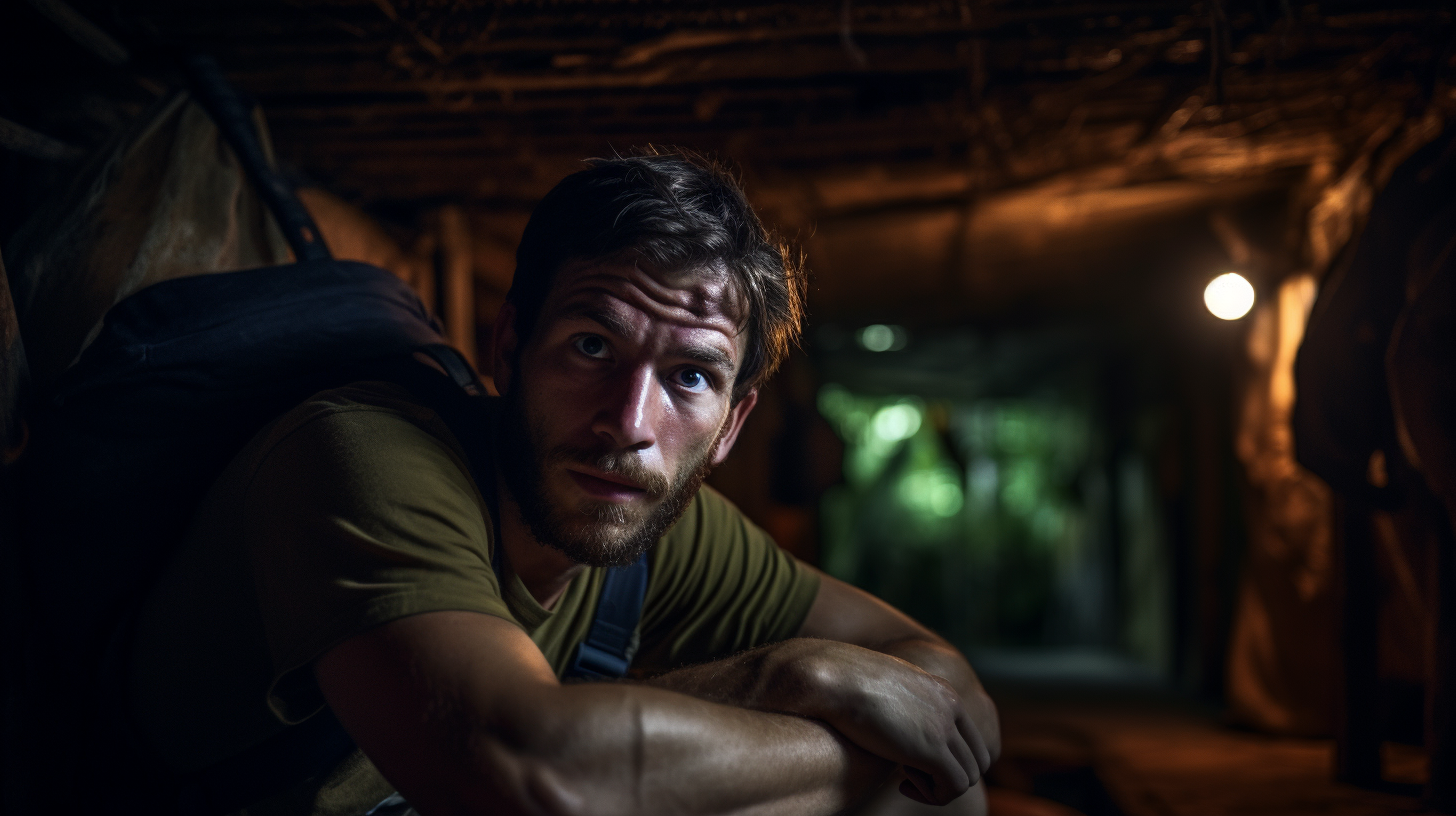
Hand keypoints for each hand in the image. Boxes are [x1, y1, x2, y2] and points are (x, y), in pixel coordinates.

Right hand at [794, 640, 991, 805]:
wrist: (835, 678)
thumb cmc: (845, 684)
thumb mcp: (884, 688)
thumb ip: (901, 704)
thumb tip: (893, 722)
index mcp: (942, 691)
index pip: (972, 737)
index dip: (951, 758)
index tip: (916, 761)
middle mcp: (950, 706)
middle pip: (978, 759)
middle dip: (950, 776)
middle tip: (913, 776)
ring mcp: (943, 727)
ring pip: (969, 776)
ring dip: (940, 787)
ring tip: (905, 779)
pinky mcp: (932, 749)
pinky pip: (954, 786)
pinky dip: (934, 795)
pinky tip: (902, 783)